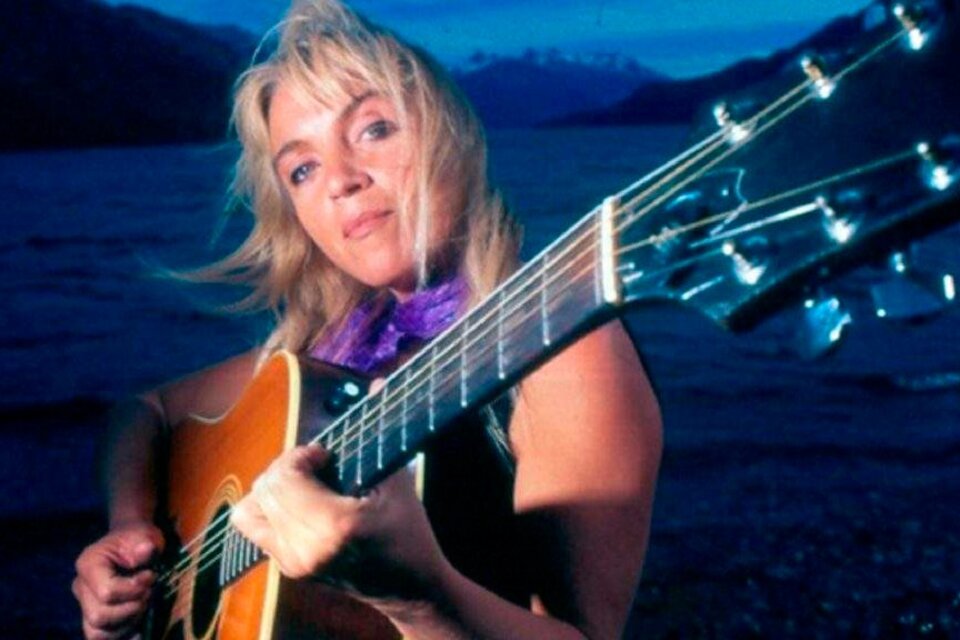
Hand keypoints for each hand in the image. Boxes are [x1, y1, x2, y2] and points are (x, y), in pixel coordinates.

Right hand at [72, 521, 162, 639]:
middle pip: (99, 617)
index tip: (151, 576)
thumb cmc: (138, 540)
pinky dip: (123, 637)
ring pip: (98, 633)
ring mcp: (86, 606)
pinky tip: (139, 630)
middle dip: (131, 609)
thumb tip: (146, 550)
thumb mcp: (145, 535)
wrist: (133, 545)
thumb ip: (144, 543)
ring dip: (127, 625)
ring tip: (143, 606)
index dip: (133, 590)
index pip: (107, 592)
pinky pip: (102, 638)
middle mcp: (81, 588)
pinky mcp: (96, 618)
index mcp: (88, 565)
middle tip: (149, 593)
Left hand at [230, 444, 449, 603]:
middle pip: (264, 490)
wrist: (411, 589)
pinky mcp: (288, 569)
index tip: (325, 454)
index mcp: (334, 527)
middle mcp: (306, 549)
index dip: (299, 455)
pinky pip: (255, 528)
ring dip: (273, 488)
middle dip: (287, 468)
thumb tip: (378, 382)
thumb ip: (379, 432)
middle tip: (317, 466)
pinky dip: (271, 508)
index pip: (283, 478)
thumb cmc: (409, 532)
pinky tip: (301, 503)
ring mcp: (293, 563)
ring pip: (250, 509)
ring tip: (303, 485)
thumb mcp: (396, 481)